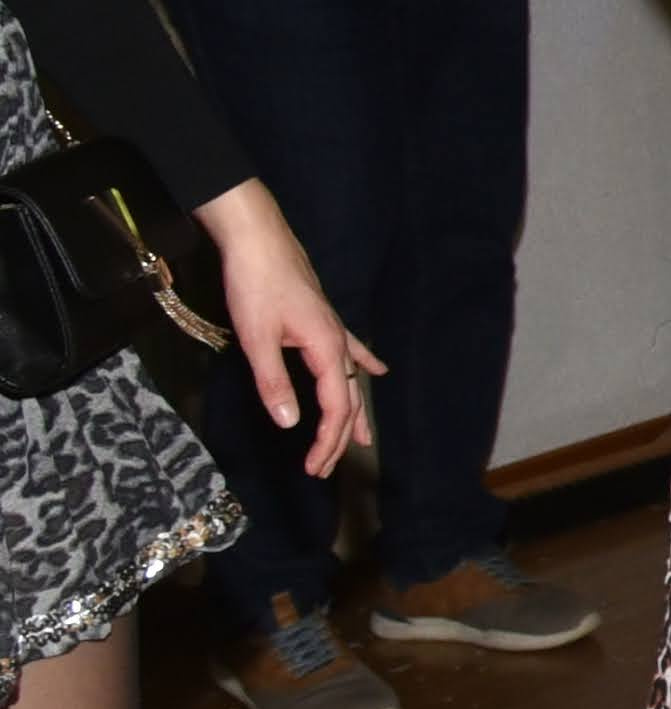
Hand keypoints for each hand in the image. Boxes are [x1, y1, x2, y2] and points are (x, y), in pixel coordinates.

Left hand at [193, 180, 380, 476]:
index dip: (327, 440)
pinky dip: (363, 364)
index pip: (336, 406)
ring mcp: (333, 329)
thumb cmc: (255, 285)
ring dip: (353, 411)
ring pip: (350, 380)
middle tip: (325, 468)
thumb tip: (289, 422)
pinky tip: (377, 370)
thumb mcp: (257, 338)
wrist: (258, 240)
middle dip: (339, 437)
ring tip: (362, 439)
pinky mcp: (322, 318)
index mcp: (325, 349)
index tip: (313, 468)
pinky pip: (350, 350)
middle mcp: (337, 342)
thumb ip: (273, 381)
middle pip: (347, 398)